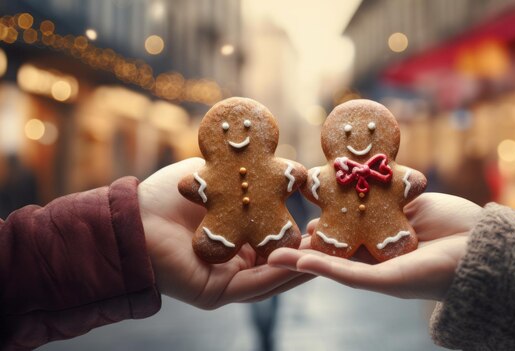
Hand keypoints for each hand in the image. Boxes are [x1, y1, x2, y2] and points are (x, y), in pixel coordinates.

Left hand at [138, 157, 312, 309]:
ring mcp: (227, 280)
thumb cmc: (171, 194)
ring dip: (301, 266)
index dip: (303, 233)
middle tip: (338, 241)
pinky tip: (300, 263)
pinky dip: (279, 275)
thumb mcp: (220, 179)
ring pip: (274, 277)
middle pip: (281, 262)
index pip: (278, 241)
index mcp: (237, 240)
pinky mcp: (217, 293)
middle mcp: (235, 263)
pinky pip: (255, 286)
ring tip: (329, 255)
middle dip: (310, 253)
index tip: (328, 220)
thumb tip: (288, 167)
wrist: (134, 215)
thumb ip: (253, 177)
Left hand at [268, 193, 480, 300]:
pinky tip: (337, 163)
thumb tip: (298, 261)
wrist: (479, 250)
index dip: (298, 251)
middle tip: (277, 204)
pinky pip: (374, 183)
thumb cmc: (431, 275)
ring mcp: (384, 216)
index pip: (323, 255)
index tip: (268, 244)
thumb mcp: (384, 279)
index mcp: (364, 264)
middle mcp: (371, 241)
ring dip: (331, 191)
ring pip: (351, 201)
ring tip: (302, 180)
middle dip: (310, 217)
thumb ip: (343, 272)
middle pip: (333, 226)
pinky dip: (358, 174)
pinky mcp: (399, 195)